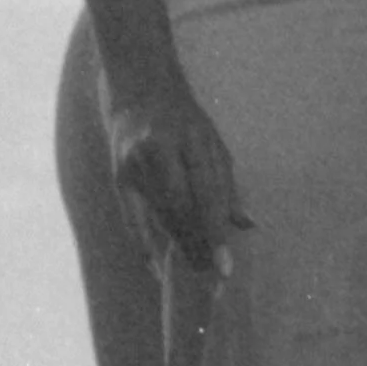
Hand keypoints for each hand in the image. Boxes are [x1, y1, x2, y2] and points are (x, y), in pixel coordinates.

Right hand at [104, 73, 253, 277]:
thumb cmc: (184, 120)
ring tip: (197, 268)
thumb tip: (248, 225)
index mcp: (192, 138)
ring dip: (179, 246)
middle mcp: (160, 149)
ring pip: (160, 217)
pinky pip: (133, 220)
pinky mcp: (118, 176)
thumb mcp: (213, 143)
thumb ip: (228, 185)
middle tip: (213, 276)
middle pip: (181, 210)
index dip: (216, 233)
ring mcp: (135, 163)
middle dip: (198, 246)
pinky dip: (145, 248)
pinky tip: (157, 269)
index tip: (225, 268)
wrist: (140, 89)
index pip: (206, 193)